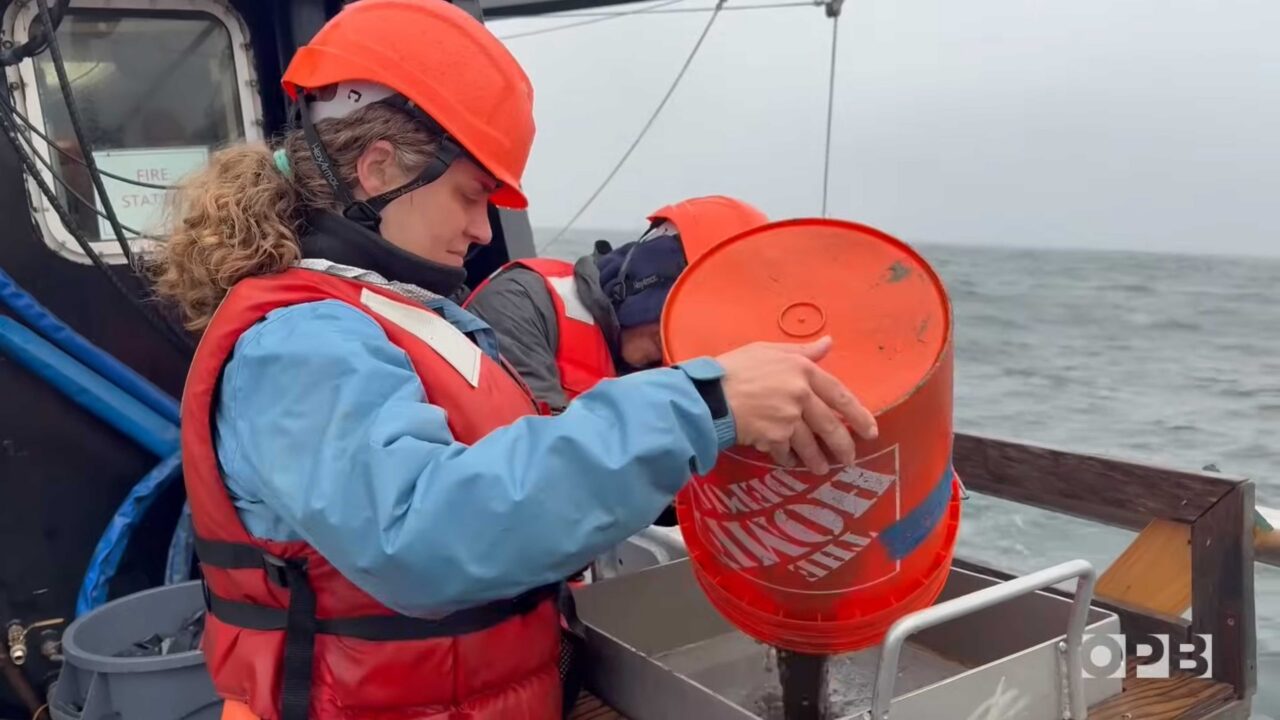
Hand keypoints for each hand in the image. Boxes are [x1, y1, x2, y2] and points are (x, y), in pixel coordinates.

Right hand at [715, 336, 877, 473]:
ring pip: (811, 444)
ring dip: (817, 460)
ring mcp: (788, 418)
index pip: (840, 395)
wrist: (708, 394)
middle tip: (849, 459)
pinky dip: (789, 459)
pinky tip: (790, 463)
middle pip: (830, 425)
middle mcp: (801, 395)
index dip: (859, 415)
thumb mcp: (768, 350)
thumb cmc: (735, 368)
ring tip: (820, 469)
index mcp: (803, 370)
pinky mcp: (773, 437)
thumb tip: (828, 343)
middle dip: (843, 446)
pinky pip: (786, 453)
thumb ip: (802, 351)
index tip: (870, 431)